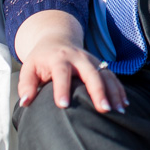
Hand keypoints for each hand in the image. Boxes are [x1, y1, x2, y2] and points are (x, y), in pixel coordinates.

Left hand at [13, 10, 127, 112]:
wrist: (57, 39)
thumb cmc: (41, 59)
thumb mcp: (29, 68)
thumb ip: (26, 85)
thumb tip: (25, 102)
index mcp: (59, 59)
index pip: (61, 73)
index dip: (62, 89)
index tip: (63, 106)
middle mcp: (78, 58)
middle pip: (91, 73)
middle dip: (98, 91)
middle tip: (103, 109)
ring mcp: (92, 60)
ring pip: (106, 75)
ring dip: (113, 92)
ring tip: (118, 110)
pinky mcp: (100, 65)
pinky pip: (112, 77)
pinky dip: (119, 90)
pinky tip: (123, 104)